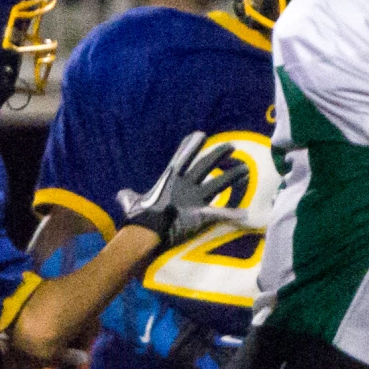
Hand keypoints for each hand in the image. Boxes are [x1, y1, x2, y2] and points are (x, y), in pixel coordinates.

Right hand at [118, 131, 252, 246]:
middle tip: (231, 146)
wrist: (144, 233)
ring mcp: (194, 199)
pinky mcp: (201, 214)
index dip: (190, 147)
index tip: (200, 135)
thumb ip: (128, 196)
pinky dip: (233, 215)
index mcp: (169, 180)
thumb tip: (121, 194)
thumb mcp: (130, 202)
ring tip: (246, 169)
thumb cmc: (137, 218)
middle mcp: (185, 185)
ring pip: (218, 184)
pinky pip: (221, 214)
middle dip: (218, 155)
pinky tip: (247, 213)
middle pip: (205, 165)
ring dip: (232, 177)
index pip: (181, 158)